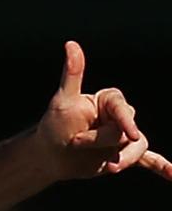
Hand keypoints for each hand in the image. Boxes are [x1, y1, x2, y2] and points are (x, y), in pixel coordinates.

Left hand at [36, 41, 171, 180]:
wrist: (49, 156)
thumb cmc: (54, 126)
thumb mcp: (63, 101)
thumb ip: (73, 74)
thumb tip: (70, 44)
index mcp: (108, 101)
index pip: (123, 109)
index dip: (122, 123)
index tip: (128, 135)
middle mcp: (119, 117)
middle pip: (128, 130)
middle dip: (103, 142)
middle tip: (75, 143)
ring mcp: (123, 136)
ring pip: (139, 146)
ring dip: (124, 158)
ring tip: (109, 167)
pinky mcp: (124, 155)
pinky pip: (148, 159)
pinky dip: (161, 166)